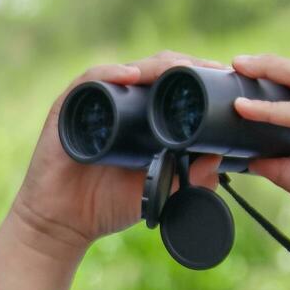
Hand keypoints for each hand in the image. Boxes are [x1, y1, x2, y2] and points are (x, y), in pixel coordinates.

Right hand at [9, 51, 224, 259]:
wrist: (64, 224)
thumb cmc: (107, 204)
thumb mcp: (158, 192)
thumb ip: (189, 178)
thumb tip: (220, 157)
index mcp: (142, 117)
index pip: (173, 84)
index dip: (199, 76)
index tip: (225, 77)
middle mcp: (120, 103)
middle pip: (155, 69)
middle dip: (186, 65)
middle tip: (212, 70)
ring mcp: (94, 103)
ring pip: (129, 70)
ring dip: (156, 66)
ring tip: (181, 70)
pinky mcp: (67, 108)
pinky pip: (89, 81)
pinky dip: (110, 74)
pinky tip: (130, 76)